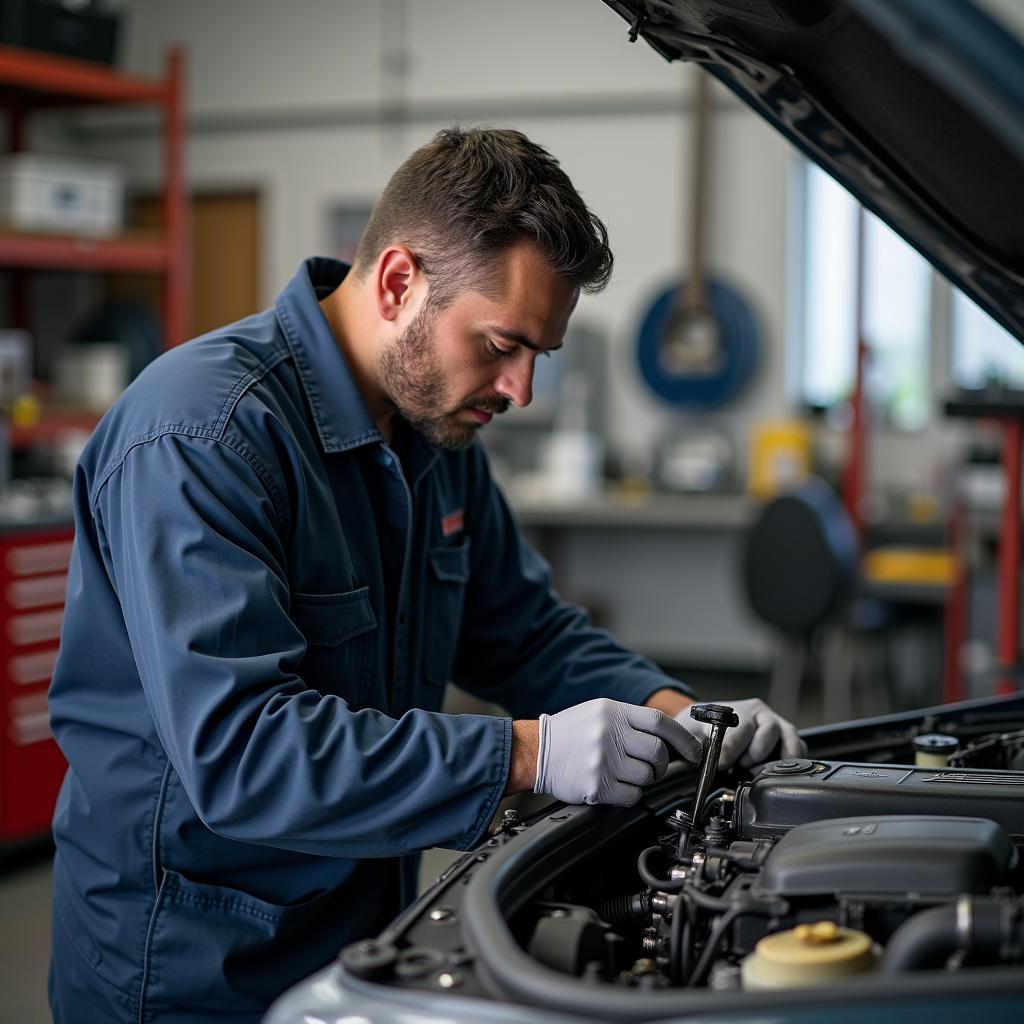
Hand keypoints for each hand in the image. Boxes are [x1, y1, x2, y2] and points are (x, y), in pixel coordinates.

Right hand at [534, 698, 702, 805]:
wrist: (536, 751)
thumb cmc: (569, 733)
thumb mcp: (598, 713)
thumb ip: (630, 722)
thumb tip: (668, 739)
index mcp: (613, 711)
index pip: (659, 722)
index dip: (683, 738)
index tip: (695, 751)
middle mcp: (609, 733)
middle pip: (658, 753)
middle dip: (661, 765)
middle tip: (652, 767)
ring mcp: (603, 760)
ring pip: (646, 777)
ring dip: (642, 780)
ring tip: (623, 773)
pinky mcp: (597, 785)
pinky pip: (631, 796)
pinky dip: (629, 794)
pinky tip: (613, 785)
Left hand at [674, 697, 804, 767]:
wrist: (712, 728)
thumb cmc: (703, 731)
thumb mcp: (691, 734)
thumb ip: (691, 742)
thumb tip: (697, 755)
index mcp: (738, 710)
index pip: (739, 728)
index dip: (730, 749)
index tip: (722, 763)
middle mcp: (761, 715)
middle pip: (769, 730)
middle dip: (755, 753)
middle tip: (741, 766)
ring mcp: (777, 727)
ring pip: (789, 738)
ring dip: (775, 759)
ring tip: (756, 770)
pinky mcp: (788, 741)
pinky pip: (800, 749)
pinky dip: (791, 763)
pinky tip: (773, 773)